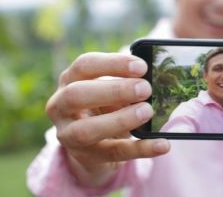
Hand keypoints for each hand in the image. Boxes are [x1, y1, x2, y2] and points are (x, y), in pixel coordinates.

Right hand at [45, 52, 169, 184]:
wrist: (92, 143)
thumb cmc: (103, 105)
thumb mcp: (109, 89)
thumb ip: (125, 82)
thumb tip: (152, 79)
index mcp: (68, 80)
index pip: (84, 65)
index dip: (113, 64)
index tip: (142, 67)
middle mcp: (60, 106)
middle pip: (77, 95)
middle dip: (114, 90)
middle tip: (145, 88)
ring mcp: (68, 135)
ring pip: (85, 130)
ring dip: (120, 120)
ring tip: (147, 112)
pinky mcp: (86, 157)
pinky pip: (114, 153)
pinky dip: (141, 149)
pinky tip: (162, 145)